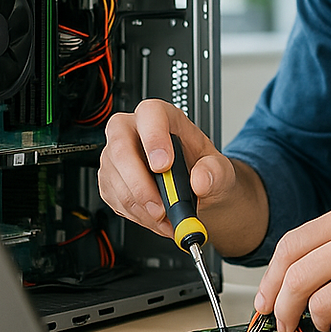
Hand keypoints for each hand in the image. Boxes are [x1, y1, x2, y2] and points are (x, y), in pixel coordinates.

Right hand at [99, 98, 265, 255]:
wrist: (198, 191)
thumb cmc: (204, 170)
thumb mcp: (220, 169)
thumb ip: (215, 171)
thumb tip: (200, 180)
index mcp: (165, 117)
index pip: (150, 113)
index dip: (153, 138)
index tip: (163, 166)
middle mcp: (135, 131)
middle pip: (121, 146)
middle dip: (140, 183)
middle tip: (161, 207)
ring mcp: (117, 155)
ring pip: (115, 179)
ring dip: (141, 207)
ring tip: (167, 217)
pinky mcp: (110, 181)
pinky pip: (114, 199)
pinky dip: (136, 215)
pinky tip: (156, 218)